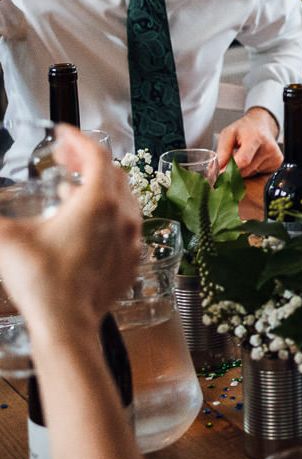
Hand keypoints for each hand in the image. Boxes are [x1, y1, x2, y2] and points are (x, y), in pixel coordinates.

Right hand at [0, 127, 140, 340]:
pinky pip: (125, 224)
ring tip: (70, 189)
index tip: (63, 133)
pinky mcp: (131, 258)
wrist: (67, 325)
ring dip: (98, 187)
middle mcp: (123, 214)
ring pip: (122, 198)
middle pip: (112, 172)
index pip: (96, 155)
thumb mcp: (7, 239)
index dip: (78, 139)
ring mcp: (132, 237)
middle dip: (87, 160)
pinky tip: (85, 223)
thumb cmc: (41, 281)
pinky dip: (108, 213)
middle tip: (64, 159)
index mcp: (98, 202)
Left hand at [216, 106, 281, 176]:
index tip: (221, 173)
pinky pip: (259, 174)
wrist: (262, 124)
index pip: (244, 160)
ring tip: (243, 156)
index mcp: (256, 137)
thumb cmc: (244, 129)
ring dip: (243, 170)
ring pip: (251, 174)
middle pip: (246, 170)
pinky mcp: (278, 162)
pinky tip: (253, 159)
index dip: (230, 169)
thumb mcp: (228, 134)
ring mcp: (275, 156)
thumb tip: (218, 170)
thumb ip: (222, 151)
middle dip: (234, 170)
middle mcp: (268, 147)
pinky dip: (252, 170)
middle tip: (229, 161)